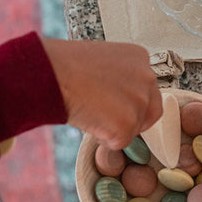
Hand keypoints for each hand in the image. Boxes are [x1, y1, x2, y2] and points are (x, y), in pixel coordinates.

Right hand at [41, 39, 162, 149]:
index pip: (148, 90)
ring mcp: (138, 101)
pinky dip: (102, 139)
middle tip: (103, 116)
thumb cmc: (65, 66)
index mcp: (140, 58)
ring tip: (89, 111)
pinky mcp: (127, 124)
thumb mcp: (102, 61)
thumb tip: (118, 99)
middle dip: (128, 120)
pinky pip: (118, 143)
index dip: (128, 102)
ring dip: (112, 128)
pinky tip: (87, 119)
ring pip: (133, 129)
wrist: (51, 73)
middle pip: (149, 112)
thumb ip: (119, 78)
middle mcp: (147, 77)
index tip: (110, 103)